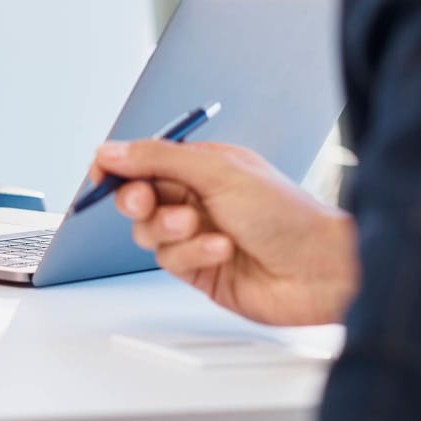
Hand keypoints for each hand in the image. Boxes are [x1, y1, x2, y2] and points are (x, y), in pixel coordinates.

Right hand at [90, 140, 358, 326]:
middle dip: (138, 200)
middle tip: (147, 202)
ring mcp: (197, 235)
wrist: (321, 270)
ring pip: (149, 232)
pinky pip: (171, 260)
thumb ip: (158, 158)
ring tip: (199, 227)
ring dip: (170, 230)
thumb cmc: (287, 214)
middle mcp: (198, 198)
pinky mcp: (201, 270)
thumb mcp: (217, 171)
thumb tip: (112, 150)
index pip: (145, 160)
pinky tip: (221, 249)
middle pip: (138, 196)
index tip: (99, 175)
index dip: (119, 166)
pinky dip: (191, 254)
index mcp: (203, 165)